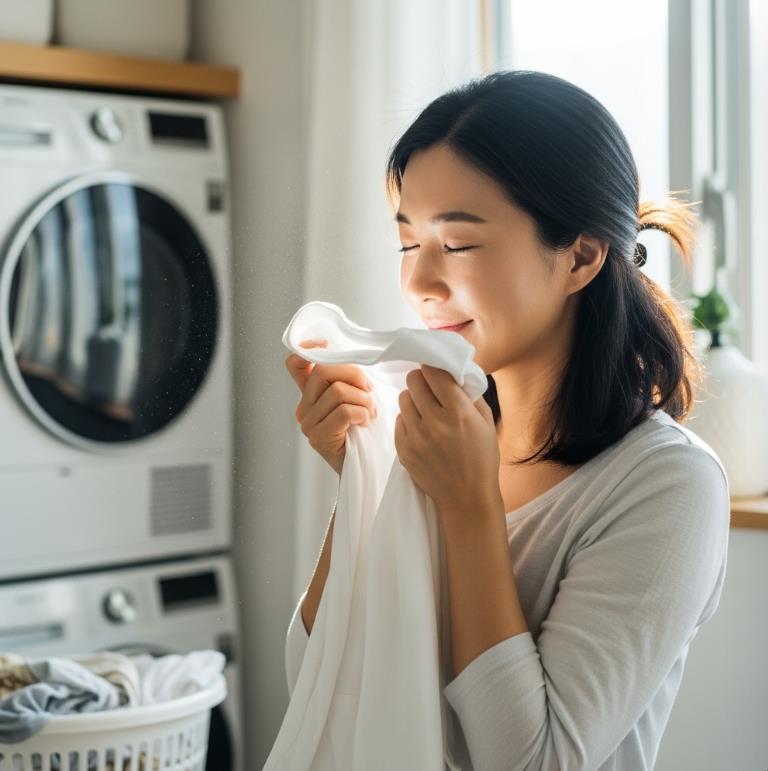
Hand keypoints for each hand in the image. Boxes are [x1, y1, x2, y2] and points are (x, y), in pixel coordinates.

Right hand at [285, 339, 377, 475]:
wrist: (364, 468)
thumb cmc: (363, 431)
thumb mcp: (355, 399)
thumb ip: (348, 380)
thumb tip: (355, 359)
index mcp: (309, 395)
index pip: (295, 364)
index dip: (309, 349)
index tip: (327, 344)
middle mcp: (303, 408)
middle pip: (323, 370)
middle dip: (354, 375)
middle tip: (369, 391)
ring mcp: (308, 424)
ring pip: (338, 391)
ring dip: (364, 400)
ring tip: (370, 413)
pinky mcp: (319, 438)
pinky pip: (345, 411)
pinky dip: (363, 414)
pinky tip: (366, 423)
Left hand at [394, 364, 501, 518]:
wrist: (467, 497)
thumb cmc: (481, 458)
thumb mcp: (486, 422)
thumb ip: (469, 394)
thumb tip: (453, 372)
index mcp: (458, 413)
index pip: (434, 373)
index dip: (434, 367)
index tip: (435, 369)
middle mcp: (435, 423)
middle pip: (414, 381)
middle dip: (422, 380)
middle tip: (429, 387)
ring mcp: (416, 438)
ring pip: (403, 399)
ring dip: (414, 399)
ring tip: (425, 409)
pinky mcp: (404, 450)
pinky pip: (399, 420)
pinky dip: (408, 419)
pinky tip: (421, 428)